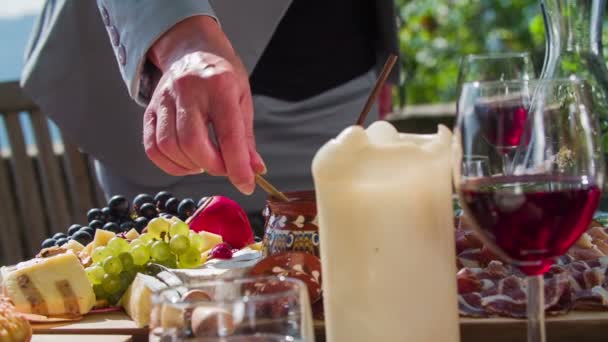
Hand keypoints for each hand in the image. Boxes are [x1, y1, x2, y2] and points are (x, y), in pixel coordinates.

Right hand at [143, 16, 264, 194]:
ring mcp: (164, 98)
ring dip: (190, 166)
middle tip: (224, 168)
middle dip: (212, 166)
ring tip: (206, 163)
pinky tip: (186, 162)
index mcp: (219, 85)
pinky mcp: (149, 109)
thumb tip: (254, 170)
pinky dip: (170, 164)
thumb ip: (246, 138)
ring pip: (169, 146)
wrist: (191, 48)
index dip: (237, 166)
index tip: (246, 185)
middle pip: (192, 142)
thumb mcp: (242, 99)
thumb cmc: (221, 74)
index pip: (228, 134)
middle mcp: (188, 90)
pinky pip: (152, 147)